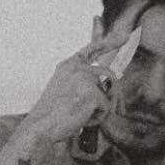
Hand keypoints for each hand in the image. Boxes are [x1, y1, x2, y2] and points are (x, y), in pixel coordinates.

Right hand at [23, 7, 145, 146]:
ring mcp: (85, 78)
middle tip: (120, 111)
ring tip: (86, 118)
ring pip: (110, 93)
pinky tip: (81, 121)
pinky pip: (106, 108)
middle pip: (109, 74)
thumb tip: (108, 87)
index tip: (124, 37)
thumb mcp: (64, 91)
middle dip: (117, 94)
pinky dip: (97, 119)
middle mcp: (77, 68)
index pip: (91, 49)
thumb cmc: (51, 115)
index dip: (107, 43)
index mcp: (68, 66)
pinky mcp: (92, 93)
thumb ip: (82, 84)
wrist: (40, 127)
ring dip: (104, 109)